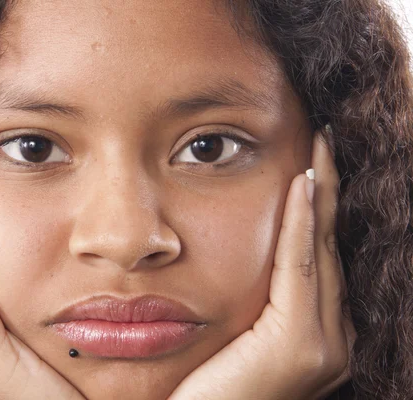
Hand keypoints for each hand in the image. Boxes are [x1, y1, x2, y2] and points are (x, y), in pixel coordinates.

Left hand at [168, 131, 356, 399]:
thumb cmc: (202, 389)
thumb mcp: (230, 336)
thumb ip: (246, 303)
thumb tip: (238, 260)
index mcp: (313, 337)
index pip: (316, 260)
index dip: (317, 212)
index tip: (311, 169)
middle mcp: (331, 341)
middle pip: (326, 249)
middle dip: (326, 194)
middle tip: (322, 145)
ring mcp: (322, 345)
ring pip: (321, 251)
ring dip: (320, 196)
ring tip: (319, 150)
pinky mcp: (298, 345)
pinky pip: (300, 266)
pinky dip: (303, 223)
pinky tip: (302, 184)